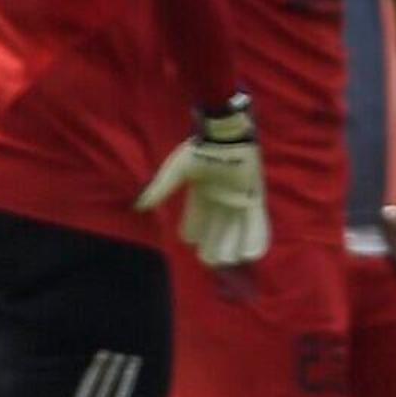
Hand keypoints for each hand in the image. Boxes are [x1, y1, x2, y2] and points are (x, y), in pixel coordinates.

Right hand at [140, 104, 268, 268]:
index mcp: (201, 196)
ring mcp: (238, 200)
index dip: (193, 235)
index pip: (194, 223)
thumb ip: (160, 189)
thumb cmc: (202, 150)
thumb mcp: (176, 171)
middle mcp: (220, 202)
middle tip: (210, 260)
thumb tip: (138, 206)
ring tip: (227, 260)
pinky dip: (255, 238)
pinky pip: (257, 222)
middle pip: (215, 232)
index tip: (190, 241)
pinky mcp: (255, 197)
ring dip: (231, 246)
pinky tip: (251, 255)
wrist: (227, 136)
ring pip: (235, 231)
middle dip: (213, 248)